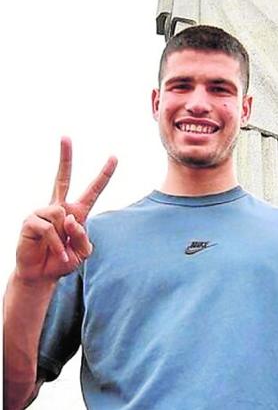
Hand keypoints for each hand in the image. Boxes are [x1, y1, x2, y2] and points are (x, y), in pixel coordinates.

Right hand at [14, 138, 115, 285]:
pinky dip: (56, 244)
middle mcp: (59, 207)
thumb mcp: (83, 252)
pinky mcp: (30, 222)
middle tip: (65, 136)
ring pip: (61, 215)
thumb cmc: (63, 261)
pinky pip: (49, 228)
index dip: (104, 174)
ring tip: (61, 250)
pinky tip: (57, 253)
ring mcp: (42, 212)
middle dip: (64, 157)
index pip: (93, 189)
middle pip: (62, 178)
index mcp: (77, 211)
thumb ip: (83, 236)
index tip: (114, 157)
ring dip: (65, 237)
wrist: (41, 275)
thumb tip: (68, 218)